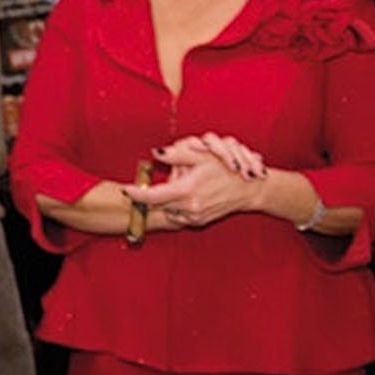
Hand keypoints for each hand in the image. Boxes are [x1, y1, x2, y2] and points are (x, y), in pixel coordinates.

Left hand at [121, 134, 264, 228]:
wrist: (249, 190)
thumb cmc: (228, 170)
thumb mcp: (203, 156)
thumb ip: (177, 155)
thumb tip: (156, 152)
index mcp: (187, 191)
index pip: (152, 197)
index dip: (136, 194)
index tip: (125, 189)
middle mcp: (189, 207)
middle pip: (156, 205)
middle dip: (148, 197)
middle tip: (144, 187)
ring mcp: (194, 217)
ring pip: (166, 211)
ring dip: (163, 202)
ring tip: (172, 189)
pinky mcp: (198, 222)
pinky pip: (178, 216)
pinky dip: (174, 207)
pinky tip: (181, 197)